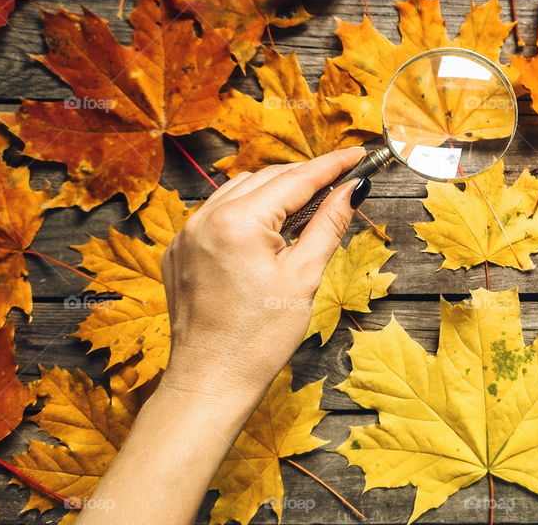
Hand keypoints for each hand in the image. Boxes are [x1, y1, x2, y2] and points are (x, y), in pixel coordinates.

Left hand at [159, 147, 365, 405]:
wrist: (211, 382)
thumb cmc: (260, 338)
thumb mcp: (304, 277)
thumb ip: (328, 224)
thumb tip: (353, 189)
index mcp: (238, 223)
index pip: (295, 180)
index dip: (332, 165)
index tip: (358, 155)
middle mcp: (205, 218)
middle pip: (266, 178)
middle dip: (304, 177)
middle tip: (341, 182)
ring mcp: (187, 233)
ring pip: (239, 190)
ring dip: (274, 192)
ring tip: (307, 207)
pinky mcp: (179, 250)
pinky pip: (217, 212)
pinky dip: (246, 210)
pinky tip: (268, 229)